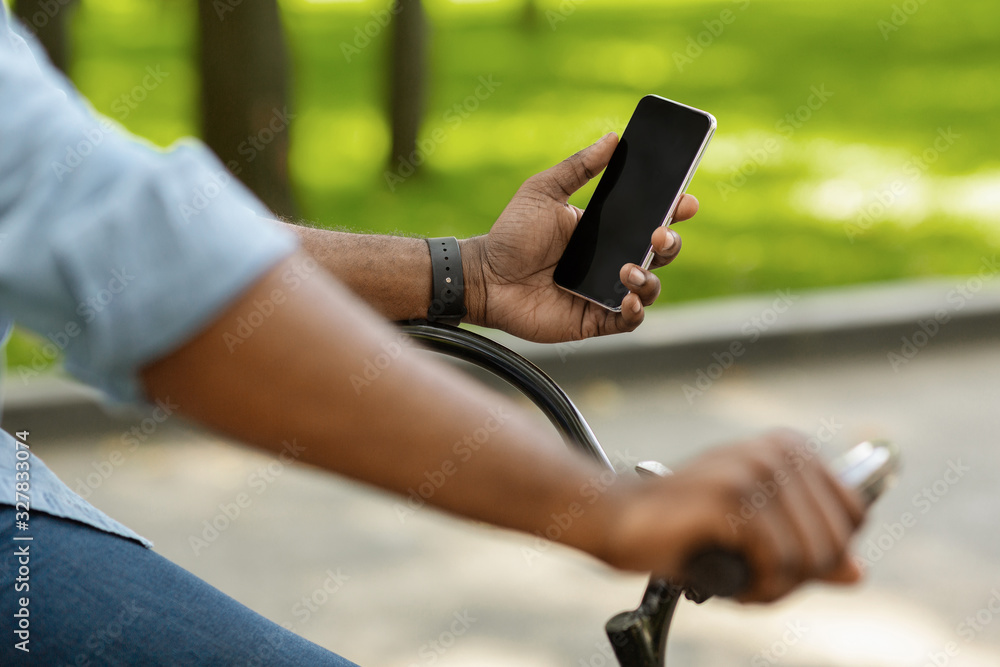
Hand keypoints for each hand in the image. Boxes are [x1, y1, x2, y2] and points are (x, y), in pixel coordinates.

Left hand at [461, 134, 698, 343]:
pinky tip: (630, 299)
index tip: (685, 201)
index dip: (673, 210)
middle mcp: (611, 260)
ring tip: (630, 268)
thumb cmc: (512, 234)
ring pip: (650, 287)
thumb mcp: (543, 191)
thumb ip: (578, 167)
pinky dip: (636, 311)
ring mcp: (605, 290)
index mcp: (605, 229)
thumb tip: (613, 138)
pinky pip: (628, 320)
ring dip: (649, 278)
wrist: (485, 277)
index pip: (649, 218)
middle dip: (669, 242)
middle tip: (658, 233)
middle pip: (658, 253)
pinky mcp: (594, 319)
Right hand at [600, 430, 865, 602]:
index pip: (854, 514)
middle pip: (835, 542)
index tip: (782, 564)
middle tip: (757, 580)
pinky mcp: (731, 496)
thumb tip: (856, 574)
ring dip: (775, 587)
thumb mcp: (756, 534)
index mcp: (788, 446)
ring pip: (809, 557)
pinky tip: (728, 580)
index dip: (825, 556)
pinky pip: (778, 563)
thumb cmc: (684, 526)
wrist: (617, 517)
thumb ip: (808, 549)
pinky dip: (758, 588)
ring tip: (739, 580)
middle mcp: (776, 450)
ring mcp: (753, 469)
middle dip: (799, 578)